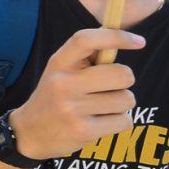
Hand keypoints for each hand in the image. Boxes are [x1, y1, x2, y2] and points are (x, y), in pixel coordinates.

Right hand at [10, 28, 145, 160]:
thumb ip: (88, 57)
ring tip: (102, 107)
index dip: (116, 36)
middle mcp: (63, 83)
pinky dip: (120, 122)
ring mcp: (72, 108)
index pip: (86, 39)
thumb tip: (123, 37)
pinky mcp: (83, 131)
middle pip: (121, 74)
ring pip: (126, 99)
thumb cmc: (55, 96)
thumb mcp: (62, 71)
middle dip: (125, 81)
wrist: (29, 132)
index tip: (139, 41)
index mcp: (59, 62)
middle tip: (111, 87)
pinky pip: (124, 121)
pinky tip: (101, 122)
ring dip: (121, 104)